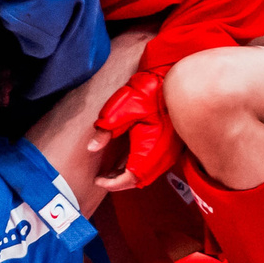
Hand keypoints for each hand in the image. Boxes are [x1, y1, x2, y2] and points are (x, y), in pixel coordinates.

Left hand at [87, 69, 178, 191]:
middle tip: (103, 177)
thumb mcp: (118, 110)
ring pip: (147, 174)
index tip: (98, 180)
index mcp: (150, 148)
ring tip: (111, 171)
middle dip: (120, 181)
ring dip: (130, 175)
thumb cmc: (145, 92)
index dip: (112, 183)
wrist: (168, 79)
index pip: (130, 177)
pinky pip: (154, 165)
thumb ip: (104, 132)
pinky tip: (126, 161)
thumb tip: (92, 148)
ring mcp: (169, 151)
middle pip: (139, 179)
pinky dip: (139, 167)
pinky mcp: (171, 146)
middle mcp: (162, 154)